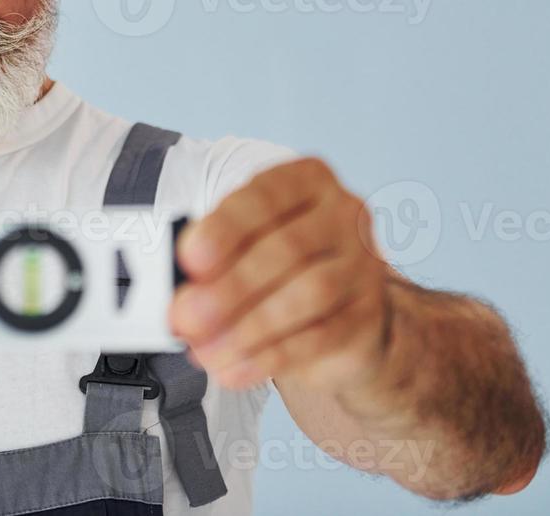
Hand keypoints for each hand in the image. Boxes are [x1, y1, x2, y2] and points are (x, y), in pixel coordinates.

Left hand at [169, 158, 391, 392]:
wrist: (341, 309)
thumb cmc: (280, 263)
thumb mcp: (244, 244)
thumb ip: (215, 256)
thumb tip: (180, 290)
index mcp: (307, 180)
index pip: (265, 196)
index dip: (225, 228)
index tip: (188, 259)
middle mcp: (344, 215)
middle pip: (288, 248)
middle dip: (230, 287)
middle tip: (185, 316)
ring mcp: (364, 266)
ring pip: (309, 294)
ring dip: (248, 327)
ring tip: (205, 349)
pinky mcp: (369, 317)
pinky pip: (319, 338)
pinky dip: (269, 356)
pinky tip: (233, 368)